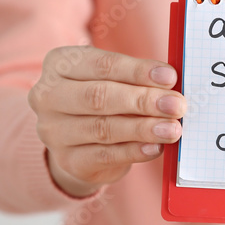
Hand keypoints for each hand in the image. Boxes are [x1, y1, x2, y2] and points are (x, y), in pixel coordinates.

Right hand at [27, 46, 185, 196]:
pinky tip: (155, 147)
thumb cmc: (104, 99)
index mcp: (59, 64)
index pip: (102, 65)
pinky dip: (134, 151)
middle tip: (176, 105)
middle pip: (100, 96)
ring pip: (103, 128)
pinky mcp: (67, 160)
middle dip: (143, 100)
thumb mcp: (114, 80)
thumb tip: (171, 84)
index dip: (137, 71)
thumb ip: (137, 79)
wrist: (78, 143)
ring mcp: (54, 131)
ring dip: (143, 128)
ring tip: (172, 128)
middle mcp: (48, 96)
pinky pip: (105, 155)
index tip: (170, 77)